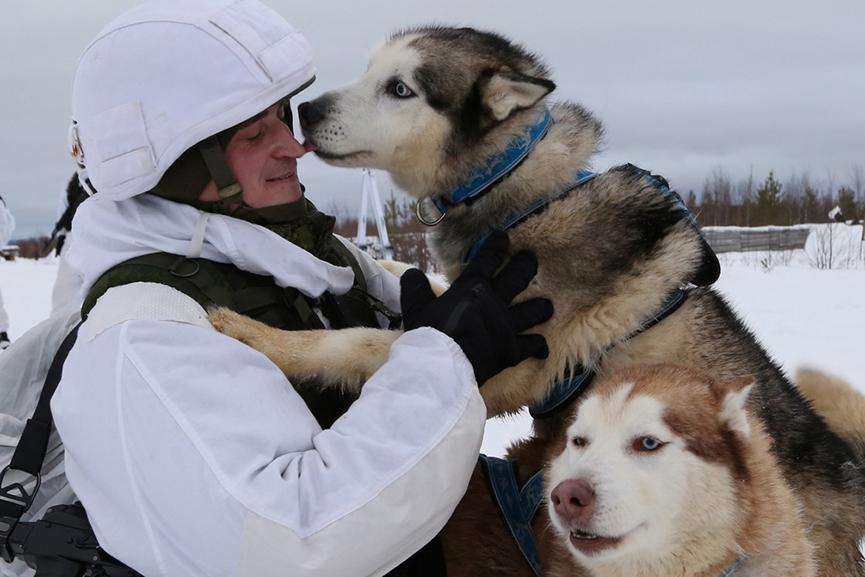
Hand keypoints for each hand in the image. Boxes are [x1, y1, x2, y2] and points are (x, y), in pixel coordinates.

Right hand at [400, 231, 552, 385]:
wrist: (441, 367)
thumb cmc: (427, 335)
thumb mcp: (415, 307)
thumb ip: (415, 288)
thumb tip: (412, 273)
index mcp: (472, 288)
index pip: (488, 259)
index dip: (496, 246)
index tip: (503, 238)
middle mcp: (495, 302)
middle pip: (519, 277)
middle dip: (526, 265)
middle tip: (530, 260)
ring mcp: (508, 326)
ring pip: (535, 310)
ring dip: (541, 307)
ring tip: (545, 306)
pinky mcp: (513, 350)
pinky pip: (533, 345)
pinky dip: (538, 346)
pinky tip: (541, 346)